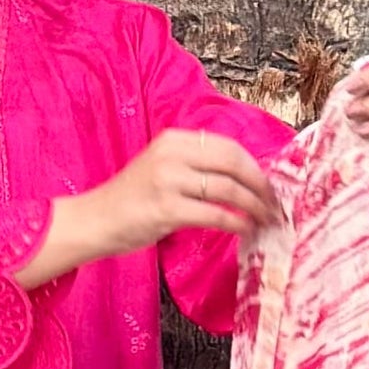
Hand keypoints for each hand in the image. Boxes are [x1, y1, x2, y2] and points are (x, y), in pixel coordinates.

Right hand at [90, 125, 282, 253]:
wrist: (94, 221)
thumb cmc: (129, 201)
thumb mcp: (161, 169)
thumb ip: (193, 167)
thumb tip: (238, 179)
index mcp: (174, 140)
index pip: (227, 146)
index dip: (254, 166)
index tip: (267, 185)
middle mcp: (173, 154)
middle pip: (233, 162)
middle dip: (260, 184)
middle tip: (274, 203)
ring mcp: (169, 180)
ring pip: (227, 188)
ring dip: (253, 205)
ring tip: (265, 219)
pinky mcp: (167, 209)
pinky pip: (214, 214)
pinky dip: (236, 222)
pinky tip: (246, 229)